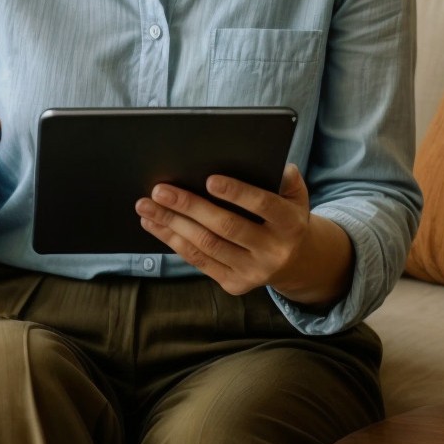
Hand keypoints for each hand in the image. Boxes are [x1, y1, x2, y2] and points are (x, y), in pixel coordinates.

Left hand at [137, 164, 333, 298]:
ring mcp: (253, 271)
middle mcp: (273, 251)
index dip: (237, 193)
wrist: (296, 261)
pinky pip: (199, 261)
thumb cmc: (286, 216)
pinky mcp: (235, 284)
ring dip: (172, 224)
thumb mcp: (295, 195)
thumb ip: (284, 177)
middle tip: (160, 190)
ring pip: (206, 246)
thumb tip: (259, 160)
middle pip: (226, 227)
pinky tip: (156, 225)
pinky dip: (173, 241)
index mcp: (290, 224)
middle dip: (189, 206)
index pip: (263, 205)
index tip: (209, 179)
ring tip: (147, 206)